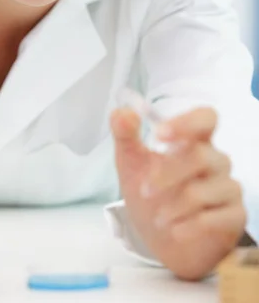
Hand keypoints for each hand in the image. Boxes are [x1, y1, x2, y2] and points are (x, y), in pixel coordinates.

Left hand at [111, 106, 245, 280]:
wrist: (162, 241)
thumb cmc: (150, 195)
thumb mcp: (130, 163)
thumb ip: (125, 135)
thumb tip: (120, 113)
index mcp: (194, 141)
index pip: (205, 118)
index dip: (187, 123)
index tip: (159, 134)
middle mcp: (215, 161)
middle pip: (200, 156)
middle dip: (167, 174)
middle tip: (144, 191)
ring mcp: (228, 188)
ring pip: (204, 191)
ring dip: (173, 206)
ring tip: (158, 218)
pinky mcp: (234, 216)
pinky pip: (215, 218)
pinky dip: (190, 226)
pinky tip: (176, 231)